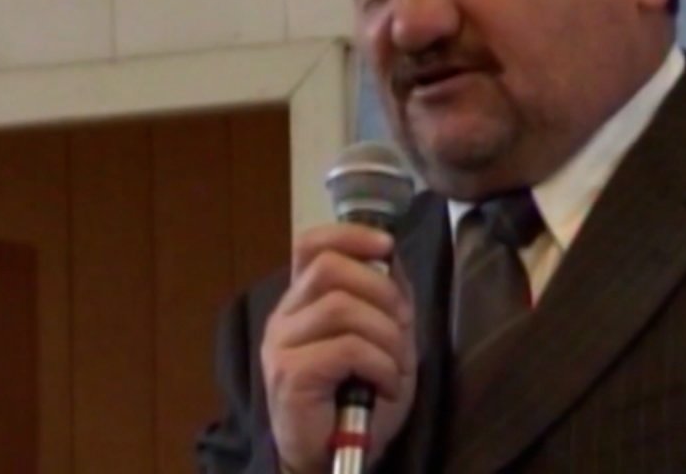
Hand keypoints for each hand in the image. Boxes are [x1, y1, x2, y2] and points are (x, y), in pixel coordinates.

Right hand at [262, 224, 417, 473]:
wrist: (335, 456)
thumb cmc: (358, 397)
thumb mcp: (383, 338)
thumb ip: (385, 296)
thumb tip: (391, 255)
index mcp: (303, 301)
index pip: (310, 245)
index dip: (349, 234)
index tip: (386, 245)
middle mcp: (284, 316)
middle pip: (329, 268)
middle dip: (381, 289)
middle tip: (403, 324)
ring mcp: (282, 344)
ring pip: (341, 307)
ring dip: (386, 334)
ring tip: (397, 364)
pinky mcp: (289, 374)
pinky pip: (346, 348)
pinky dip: (380, 364)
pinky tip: (386, 385)